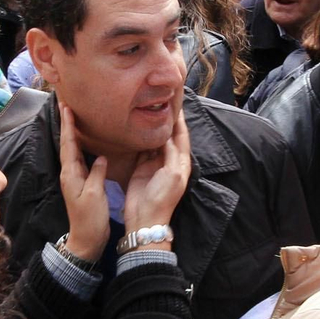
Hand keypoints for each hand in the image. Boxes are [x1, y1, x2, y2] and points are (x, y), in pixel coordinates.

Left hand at [58, 104, 109, 261]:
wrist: (86, 240)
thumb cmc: (90, 219)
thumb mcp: (95, 195)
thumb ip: (97, 174)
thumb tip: (101, 156)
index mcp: (71, 174)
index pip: (68, 143)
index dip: (68, 125)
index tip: (66, 107)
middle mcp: (70, 173)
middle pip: (67, 143)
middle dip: (67, 124)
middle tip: (66, 105)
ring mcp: (75, 179)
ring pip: (73, 150)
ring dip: (72, 133)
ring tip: (73, 118)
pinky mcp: (82, 183)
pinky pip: (80, 159)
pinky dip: (80, 146)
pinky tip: (85, 142)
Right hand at [124, 103, 190, 241]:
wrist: (144, 218)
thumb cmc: (162, 198)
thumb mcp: (172, 173)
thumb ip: (170, 152)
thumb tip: (166, 134)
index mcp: (181, 162)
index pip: (182, 136)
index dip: (180, 121)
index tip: (177, 103)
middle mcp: (168, 160)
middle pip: (169, 136)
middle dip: (166, 121)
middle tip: (160, 101)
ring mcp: (154, 163)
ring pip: (155, 140)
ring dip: (153, 127)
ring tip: (148, 109)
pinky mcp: (140, 166)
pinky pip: (141, 148)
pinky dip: (140, 138)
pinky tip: (137, 125)